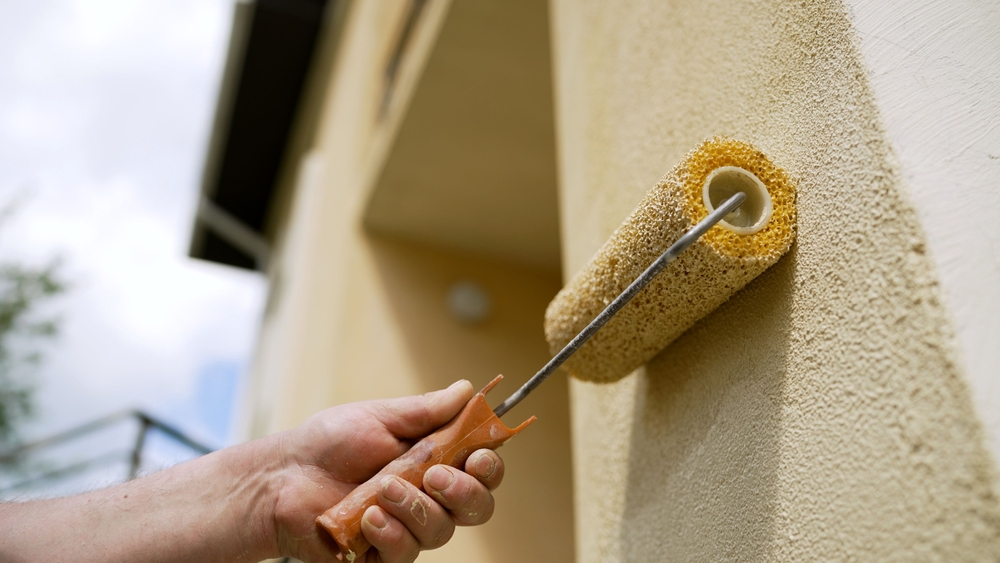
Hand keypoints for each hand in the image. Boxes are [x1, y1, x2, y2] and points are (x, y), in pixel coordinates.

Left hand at [269, 380, 504, 562]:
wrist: (283, 476)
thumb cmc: (329, 443)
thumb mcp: (379, 417)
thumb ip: (426, 411)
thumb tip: (467, 389)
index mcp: (435, 461)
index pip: (482, 470)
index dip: (489, 466)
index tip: (477, 455)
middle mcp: (429, 497)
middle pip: (476, 507)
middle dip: (463, 492)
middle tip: (433, 476)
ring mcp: (408, 528)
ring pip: (441, 530)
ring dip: (415, 508)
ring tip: (382, 489)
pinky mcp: (383, 555)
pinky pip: (405, 553)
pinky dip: (390, 533)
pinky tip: (369, 517)